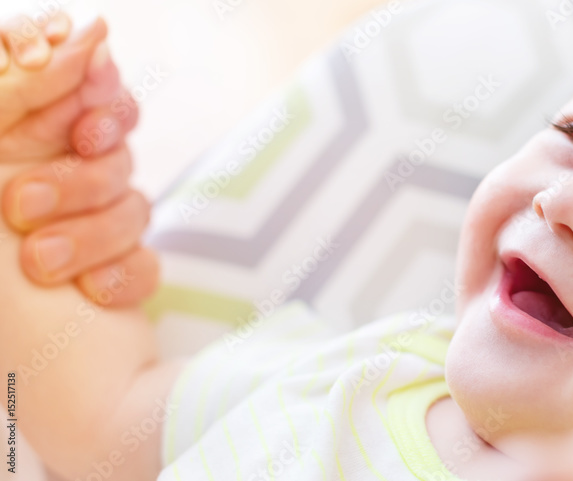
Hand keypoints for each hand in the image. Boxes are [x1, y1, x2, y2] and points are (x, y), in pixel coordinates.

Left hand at [0, 13, 159, 306]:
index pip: (78, 83)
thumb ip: (17, 90)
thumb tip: (91, 30)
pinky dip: (122, 274)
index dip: (94, 96)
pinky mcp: (114, 275)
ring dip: (92, 234)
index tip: (80, 128)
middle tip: (24, 205)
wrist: (15, 366)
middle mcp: (44, 175)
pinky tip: (86, 293)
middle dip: (77, 178)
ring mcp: (82, 226)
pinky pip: (149, 258)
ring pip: (132, 201)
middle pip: (110, 143)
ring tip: (40, 265)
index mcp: (10, 140)